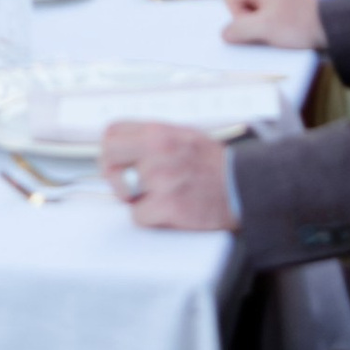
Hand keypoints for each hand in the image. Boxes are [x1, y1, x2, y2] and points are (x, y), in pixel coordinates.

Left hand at [102, 121, 232, 231]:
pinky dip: (150, 218)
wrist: (241, 185)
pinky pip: (139, 216)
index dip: (110, 150)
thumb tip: (124, 147)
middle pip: (108, 159)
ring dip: (135, 199)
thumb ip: (152, 138)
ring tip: (157, 196)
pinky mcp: (169, 205)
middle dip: (114, 175)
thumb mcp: (182, 135)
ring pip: (122, 191)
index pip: (112, 133)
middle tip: (128, 184)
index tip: (116, 162)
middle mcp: (157, 151)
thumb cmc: (214, 163)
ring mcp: (162, 179)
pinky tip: (168, 210)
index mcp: (158, 132)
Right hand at [219, 0, 325, 49]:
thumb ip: (239, 29)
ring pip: (253, 9)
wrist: (328, 27)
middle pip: (241, 3)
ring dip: (261, 23)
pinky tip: (283, 27)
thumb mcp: (264, 28)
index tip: (257, 25)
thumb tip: (224, 33)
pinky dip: (270, 21)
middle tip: (267, 28)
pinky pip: (266, 10)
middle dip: (250, 20)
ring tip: (277, 29)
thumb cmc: (297, 24)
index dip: (239, 16)